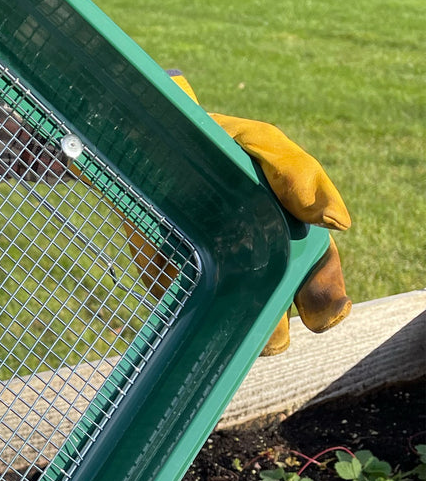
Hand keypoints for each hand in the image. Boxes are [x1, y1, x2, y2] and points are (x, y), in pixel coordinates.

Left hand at [171, 73, 351, 354]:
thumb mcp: (256, 144)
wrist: (143, 142)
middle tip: (276, 339)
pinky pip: (183, 316)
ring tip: (238, 337)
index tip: (323, 317)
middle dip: (278, 328)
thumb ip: (294, 172)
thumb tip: (336, 222)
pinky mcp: (164, 283)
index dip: (325, 295)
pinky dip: (192, 330)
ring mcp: (209, 276)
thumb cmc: (215, 141)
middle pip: (275, 307)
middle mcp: (253, 260)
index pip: (317, 271)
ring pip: (234, 322)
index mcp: (286, 231)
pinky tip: (199, 337)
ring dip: (239, 334)